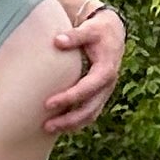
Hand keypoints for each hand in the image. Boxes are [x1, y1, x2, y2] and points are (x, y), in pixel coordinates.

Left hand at [40, 1, 124, 136]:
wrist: (112, 34)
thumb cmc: (98, 31)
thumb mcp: (89, 30)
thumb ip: (74, 35)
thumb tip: (58, 41)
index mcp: (106, 70)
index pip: (87, 88)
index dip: (69, 98)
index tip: (48, 104)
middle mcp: (107, 85)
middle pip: (90, 109)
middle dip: (69, 119)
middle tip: (47, 125)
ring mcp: (104, 92)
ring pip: (90, 115)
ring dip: (71, 125)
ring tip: (48, 128)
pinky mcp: (99, 95)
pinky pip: (88, 113)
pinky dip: (75, 121)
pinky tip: (58, 124)